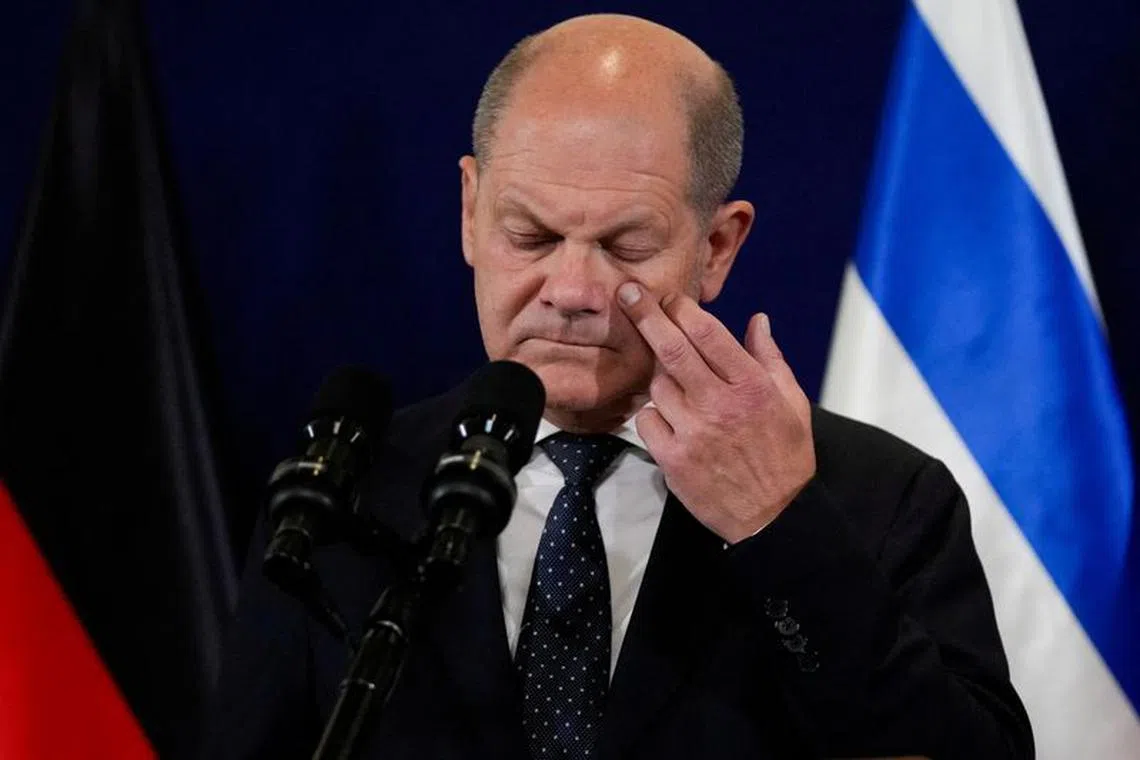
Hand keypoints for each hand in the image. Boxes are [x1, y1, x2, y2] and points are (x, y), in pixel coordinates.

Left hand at [617, 282, 814, 542]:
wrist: (774, 517)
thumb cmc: (785, 457)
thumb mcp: (793, 403)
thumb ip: (770, 359)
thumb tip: (757, 321)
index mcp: (751, 386)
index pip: (707, 333)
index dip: (683, 309)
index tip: (670, 298)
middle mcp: (719, 404)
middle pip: (672, 349)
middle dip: (646, 315)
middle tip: (628, 294)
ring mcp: (693, 431)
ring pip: (657, 385)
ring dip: (659, 375)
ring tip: (676, 383)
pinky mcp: (673, 458)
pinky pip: (648, 420)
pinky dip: (654, 414)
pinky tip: (672, 418)